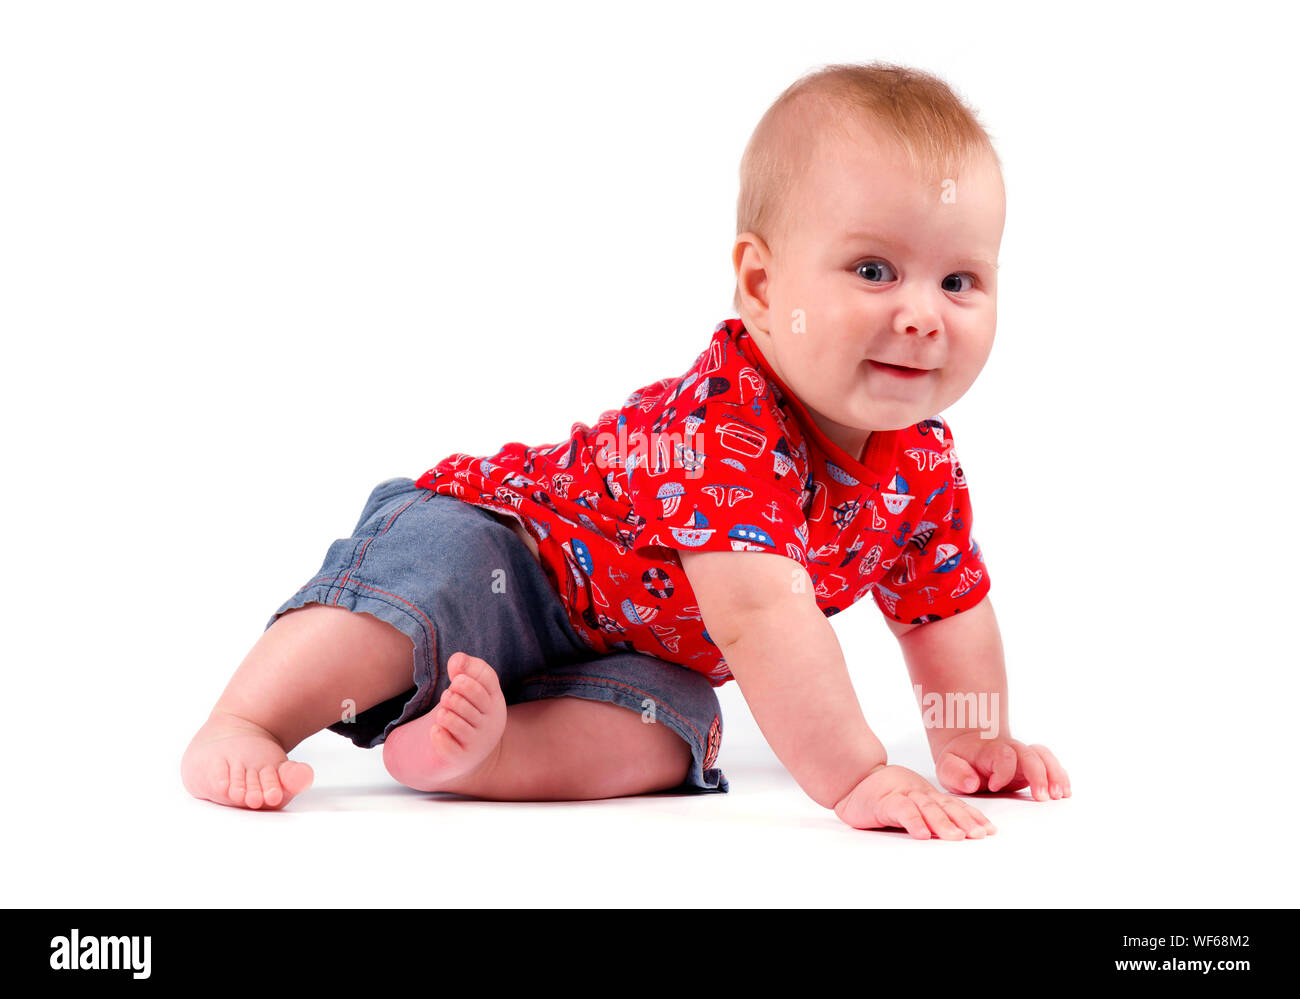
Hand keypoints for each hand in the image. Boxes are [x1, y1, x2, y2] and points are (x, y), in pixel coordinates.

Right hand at [833, 764, 996, 839]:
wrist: (854, 780)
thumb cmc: (884, 795)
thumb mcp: (912, 803)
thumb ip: (930, 814)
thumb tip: (958, 832)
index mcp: (928, 796)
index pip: (955, 806)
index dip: (973, 817)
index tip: (989, 830)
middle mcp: (920, 794)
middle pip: (946, 807)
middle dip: (965, 821)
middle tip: (980, 835)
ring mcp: (903, 795)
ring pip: (927, 808)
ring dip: (943, 823)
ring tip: (956, 838)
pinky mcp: (885, 801)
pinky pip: (902, 810)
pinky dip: (913, 822)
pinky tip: (922, 834)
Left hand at [933, 732, 1069, 799]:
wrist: (967, 749)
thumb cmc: (958, 762)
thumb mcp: (947, 766)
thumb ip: (956, 772)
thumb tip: (972, 782)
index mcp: (989, 749)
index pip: (1003, 755)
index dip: (1002, 771)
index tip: (993, 786)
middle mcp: (1010, 750)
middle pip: (1030, 754)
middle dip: (1038, 775)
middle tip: (1043, 797)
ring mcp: (1022, 758)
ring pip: (1044, 757)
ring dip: (1055, 775)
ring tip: (1060, 796)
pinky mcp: (1031, 767)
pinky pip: (1050, 764)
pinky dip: (1060, 777)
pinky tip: (1064, 793)